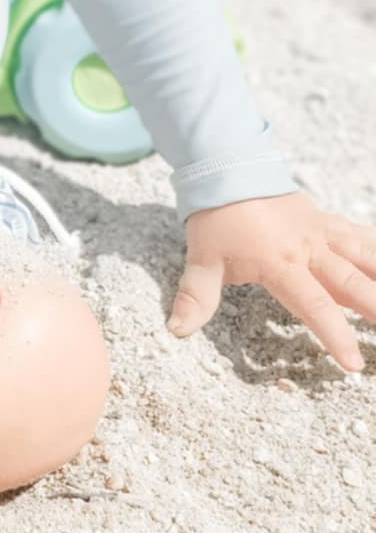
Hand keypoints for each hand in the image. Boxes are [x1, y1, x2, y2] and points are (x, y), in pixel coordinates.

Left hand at [170, 192, 375, 373]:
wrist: (227, 169)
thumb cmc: (216, 218)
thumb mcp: (202, 259)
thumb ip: (196, 297)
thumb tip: (176, 330)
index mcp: (282, 264)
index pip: (314, 305)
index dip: (334, 335)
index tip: (354, 364)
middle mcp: (311, 250)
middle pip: (355, 285)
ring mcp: (324, 235)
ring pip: (368, 258)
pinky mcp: (329, 223)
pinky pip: (364, 237)